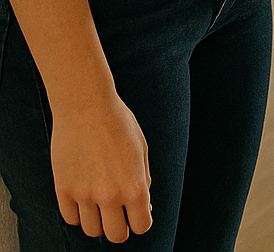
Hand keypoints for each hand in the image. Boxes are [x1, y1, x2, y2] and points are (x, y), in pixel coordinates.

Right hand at [50, 94, 151, 241]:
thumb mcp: (141, 148)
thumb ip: (143, 179)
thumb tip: (143, 206)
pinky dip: (78, 214)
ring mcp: (84, 194)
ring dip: (98, 221)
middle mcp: (110, 195)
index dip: (141, 221)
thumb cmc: (117, 121)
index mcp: (134, 185)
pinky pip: (70, 219)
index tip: (136, 213)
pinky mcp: (63, 189)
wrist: (86, 104)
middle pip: (116, 236)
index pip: (141, 226)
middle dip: (120, 227)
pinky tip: (83, 198)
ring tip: (99, 204)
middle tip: (118, 214)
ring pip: (91, 231)